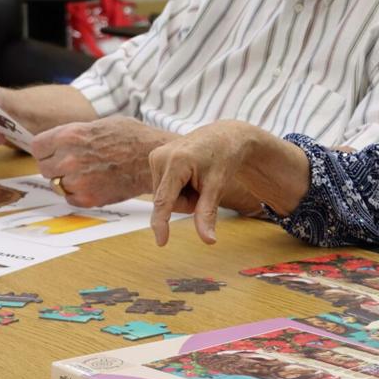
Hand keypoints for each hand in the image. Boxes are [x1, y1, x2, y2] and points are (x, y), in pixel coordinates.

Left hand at [32, 116, 166, 207]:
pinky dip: (79, 194)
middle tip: (73, 165)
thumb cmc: (132, 138)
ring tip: (89, 174)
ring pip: (57, 185)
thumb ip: (77, 133)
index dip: (46, 150)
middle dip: (56, 167)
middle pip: (44, 168)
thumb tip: (61, 140)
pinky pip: (70, 199)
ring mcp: (78, 180)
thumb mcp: (101, 124)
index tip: (53, 153)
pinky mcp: (89, 198)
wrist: (153, 159)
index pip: (38, 147)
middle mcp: (69, 158)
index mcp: (70, 135)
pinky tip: (95, 184)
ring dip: (68, 181)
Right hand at [148, 121, 262, 246]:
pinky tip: (189, 175)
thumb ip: (207, 213)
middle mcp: (160, 157)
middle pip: (167, 203)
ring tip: (197, 178)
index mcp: (176, 162)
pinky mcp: (154, 158)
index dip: (162, 223)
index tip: (161, 242)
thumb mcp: (218, 186)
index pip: (164, 201)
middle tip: (203, 186)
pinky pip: (163, 189)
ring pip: (164, 198)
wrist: (223, 136)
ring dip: (182, 195)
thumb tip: (209, 241)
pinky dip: (177, 188)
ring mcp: (155, 156)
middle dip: (186, 202)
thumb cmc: (223, 158)